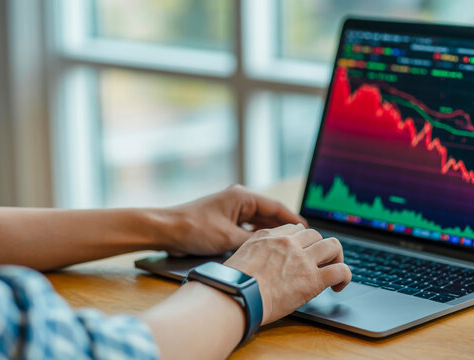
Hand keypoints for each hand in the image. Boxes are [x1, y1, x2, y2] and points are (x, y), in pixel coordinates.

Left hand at [164, 185, 306, 255]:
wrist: (165, 230)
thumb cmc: (193, 229)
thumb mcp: (228, 238)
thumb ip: (254, 242)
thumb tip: (274, 247)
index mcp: (242, 197)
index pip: (276, 207)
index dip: (293, 220)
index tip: (308, 230)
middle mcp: (239, 200)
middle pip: (269, 214)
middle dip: (285, 227)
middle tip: (302, 241)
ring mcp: (231, 210)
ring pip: (259, 222)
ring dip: (271, 232)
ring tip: (288, 246)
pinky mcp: (224, 220)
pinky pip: (247, 228)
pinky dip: (257, 236)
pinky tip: (266, 247)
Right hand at [224, 223, 351, 324]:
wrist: (235, 296)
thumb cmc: (232, 284)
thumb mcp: (240, 256)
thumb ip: (256, 251)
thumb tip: (263, 257)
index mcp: (269, 236)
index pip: (296, 229)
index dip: (303, 241)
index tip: (303, 253)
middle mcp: (288, 242)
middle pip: (316, 234)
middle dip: (319, 248)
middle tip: (318, 264)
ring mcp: (302, 259)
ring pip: (333, 245)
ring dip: (336, 257)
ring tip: (332, 271)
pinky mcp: (312, 279)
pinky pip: (341, 270)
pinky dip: (345, 276)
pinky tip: (338, 286)